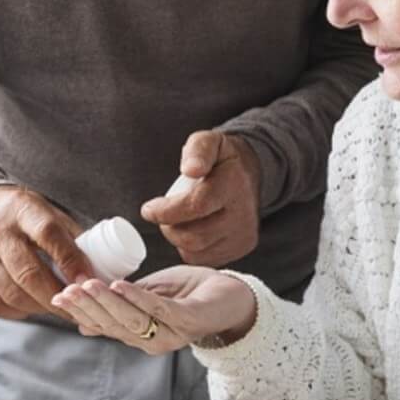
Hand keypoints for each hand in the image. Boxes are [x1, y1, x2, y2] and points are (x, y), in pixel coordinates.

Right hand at [0, 185, 92, 320]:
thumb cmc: (19, 214)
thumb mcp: (45, 211)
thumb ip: (69, 236)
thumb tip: (100, 266)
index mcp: (23, 210)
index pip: (48, 235)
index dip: (70, 260)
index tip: (88, 280)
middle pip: (29, 272)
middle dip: (57, 295)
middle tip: (79, 308)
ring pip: (12, 293)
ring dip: (40, 307)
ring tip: (58, 308)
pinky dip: (17, 312)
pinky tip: (31, 307)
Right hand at [50, 265, 256, 354]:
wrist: (232, 295)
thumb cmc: (187, 293)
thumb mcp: (147, 296)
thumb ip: (118, 306)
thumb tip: (81, 322)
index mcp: (140, 335)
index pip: (104, 327)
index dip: (80, 313)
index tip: (57, 296)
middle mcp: (153, 341)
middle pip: (114, 325)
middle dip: (88, 307)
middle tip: (66, 289)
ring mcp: (172, 332)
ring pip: (132, 320)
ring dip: (107, 302)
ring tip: (88, 284)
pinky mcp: (189, 319)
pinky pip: (159, 309)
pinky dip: (137, 297)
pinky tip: (119, 283)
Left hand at [141, 131, 261, 265]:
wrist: (251, 173)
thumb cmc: (222, 158)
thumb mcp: (209, 141)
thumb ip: (197, 150)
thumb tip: (190, 169)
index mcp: (234, 184)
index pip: (197, 206)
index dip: (167, 211)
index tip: (148, 209)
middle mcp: (243, 213)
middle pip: (194, 235)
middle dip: (168, 227)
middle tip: (162, 214)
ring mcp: (244, 233)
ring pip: (197, 250)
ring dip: (178, 238)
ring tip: (177, 220)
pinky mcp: (242, 247)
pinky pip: (205, 258)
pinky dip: (190, 248)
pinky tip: (191, 229)